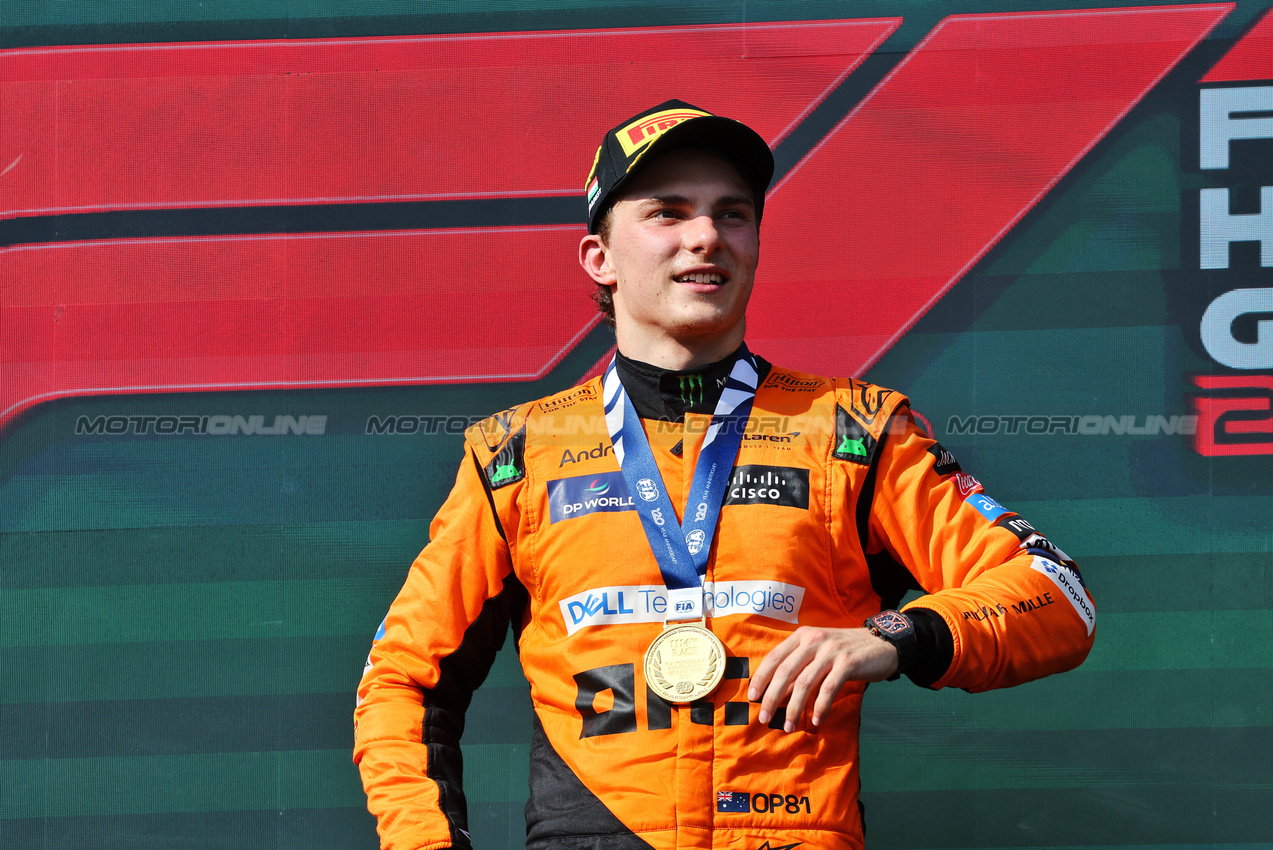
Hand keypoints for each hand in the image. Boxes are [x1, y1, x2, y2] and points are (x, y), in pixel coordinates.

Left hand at [747, 626, 898, 730]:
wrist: (881, 643)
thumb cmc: (844, 651)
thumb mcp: (818, 652)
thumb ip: (799, 668)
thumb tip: (777, 695)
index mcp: (802, 636)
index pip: (774, 657)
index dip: (761, 678)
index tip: (752, 697)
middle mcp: (813, 640)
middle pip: (785, 672)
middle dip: (772, 697)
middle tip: (765, 718)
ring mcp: (831, 651)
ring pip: (805, 683)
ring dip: (794, 708)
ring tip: (789, 726)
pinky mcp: (848, 663)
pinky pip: (828, 689)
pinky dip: (820, 707)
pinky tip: (816, 721)